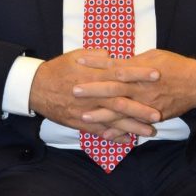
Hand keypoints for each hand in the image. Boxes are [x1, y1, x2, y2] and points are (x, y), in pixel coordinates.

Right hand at [29, 49, 159, 141]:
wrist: (36, 87)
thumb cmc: (58, 68)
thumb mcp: (76, 55)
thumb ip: (96, 56)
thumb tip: (113, 55)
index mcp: (93, 74)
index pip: (121, 73)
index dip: (140, 74)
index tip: (157, 74)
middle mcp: (92, 94)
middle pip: (120, 101)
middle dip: (141, 107)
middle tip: (160, 112)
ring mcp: (86, 110)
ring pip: (113, 120)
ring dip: (132, 126)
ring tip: (150, 131)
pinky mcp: (79, 122)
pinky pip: (99, 131)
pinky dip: (113, 136)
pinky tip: (128, 140)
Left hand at [73, 49, 195, 121]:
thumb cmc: (174, 65)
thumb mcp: (152, 56)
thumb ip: (132, 62)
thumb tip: (114, 63)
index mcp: (140, 69)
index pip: (113, 66)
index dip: (96, 64)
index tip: (79, 63)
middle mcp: (141, 87)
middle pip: (113, 89)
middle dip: (92, 90)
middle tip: (74, 90)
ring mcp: (146, 104)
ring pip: (120, 110)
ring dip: (101, 114)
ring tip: (84, 116)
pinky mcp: (152, 116)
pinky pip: (133, 125)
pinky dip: (119, 130)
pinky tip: (105, 134)